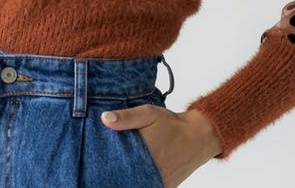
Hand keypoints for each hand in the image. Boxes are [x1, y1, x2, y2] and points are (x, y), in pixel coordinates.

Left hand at [101, 104, 222, 186]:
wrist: (199, 137)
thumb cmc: (172, 124)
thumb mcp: (149, 114)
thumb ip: (127, 117)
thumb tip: (104, 119)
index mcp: (143, 154)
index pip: (117, 165)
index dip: (105, 166)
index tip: (96, 165)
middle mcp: (149, 171)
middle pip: (124, 177)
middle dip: (114, 174)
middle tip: (102, 171)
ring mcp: (157, 181)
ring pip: (135, 182)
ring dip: (126, 178)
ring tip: (115, 173)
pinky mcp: (164, 187)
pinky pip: (147, 185)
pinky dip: (139, 181)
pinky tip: (130, 177)